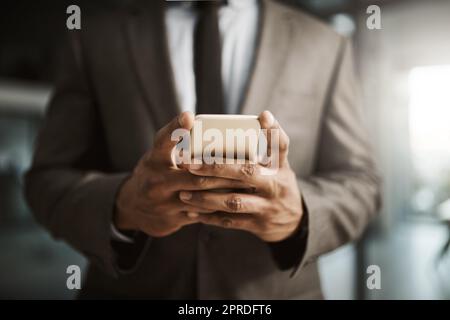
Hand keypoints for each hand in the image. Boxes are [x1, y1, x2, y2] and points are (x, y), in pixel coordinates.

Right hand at [114, 112, 246, 236]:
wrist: (133, 207)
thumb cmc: (155, 173)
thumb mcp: (159, 157)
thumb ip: (177, 145)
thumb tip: (205, 125)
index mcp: (154, 159)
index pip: (163, 140)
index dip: (175, 128)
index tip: (189, 116)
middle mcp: (156, 180)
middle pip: (195, 173)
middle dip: (223, 170)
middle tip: (246, 164)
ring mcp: (164, 201)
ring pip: (201, 195)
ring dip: (226, 190)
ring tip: (248, 184)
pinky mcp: (172, 218)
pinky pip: (201, 213)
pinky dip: (219, 206)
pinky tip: (235, 201)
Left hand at [179, 111, 302, 241]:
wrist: (295, 221)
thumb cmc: (278, 185)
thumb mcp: (280, 166)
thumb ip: (270, 146)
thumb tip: (261, 116)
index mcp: (279, 167)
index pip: (280, 144)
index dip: (273, 129)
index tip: (262, 116)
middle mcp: (275, 185)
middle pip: (246, 173)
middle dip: (216, 168)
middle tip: (190, 164)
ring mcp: (266, 206)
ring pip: (234, 201)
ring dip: (206, 197)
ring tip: (184, 193)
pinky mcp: (258, 224)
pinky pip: (230, 221)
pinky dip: (210, 217)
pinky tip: (192, 212)